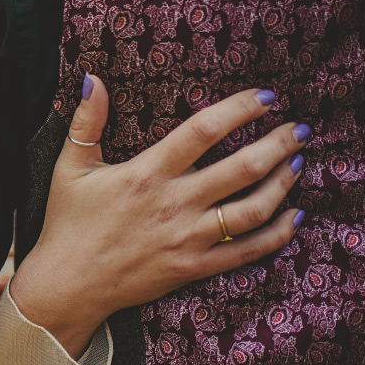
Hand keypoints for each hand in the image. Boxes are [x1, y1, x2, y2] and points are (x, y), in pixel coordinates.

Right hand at [10, 75, 306, 353]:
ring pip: (253, 209)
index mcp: (146, 174)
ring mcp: (188, 238)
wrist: (67, 286)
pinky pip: (248, 251)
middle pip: (242, 168)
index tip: (265, 97)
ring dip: (283, 183)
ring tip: (297, 163)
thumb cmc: (68, 225)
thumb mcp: (70, 168)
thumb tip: (91, 79)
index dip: (240, 109)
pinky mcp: (194, 267)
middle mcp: (173, 204)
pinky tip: (293, 216)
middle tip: (298, 129)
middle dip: (278, 144)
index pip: (203, 131)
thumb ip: (86, 122)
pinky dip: (278, 234)